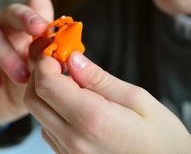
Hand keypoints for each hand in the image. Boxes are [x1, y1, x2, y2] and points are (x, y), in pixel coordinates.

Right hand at [0, 0, 53, 126]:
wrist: (1, 106)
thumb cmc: (24, 84)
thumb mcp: (40, 72)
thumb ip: (47, 56)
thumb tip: (61, 45)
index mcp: (22, 26)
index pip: (30, 7)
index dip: (37, 13)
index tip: (46, 27)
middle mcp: (0, 24)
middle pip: (9, 12)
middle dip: (24, 20)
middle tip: (37, 33)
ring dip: (6, 55)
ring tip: (22, 78)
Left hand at [25, 51, 190, 153]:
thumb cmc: (161, 140)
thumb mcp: (137, 100)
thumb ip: (98, 79)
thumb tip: (73, 59)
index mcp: (92, 120)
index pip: (47, 84)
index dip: (46, 63)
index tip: (58, 52)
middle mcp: (73, 141)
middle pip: (34, 99)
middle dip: (41, 74)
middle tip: (59, 63)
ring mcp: (67, 153)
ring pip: (38, 113)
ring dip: (46, 92)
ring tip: (69, 82)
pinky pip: (47, 128)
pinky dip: (52, 109)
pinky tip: (72, 103)